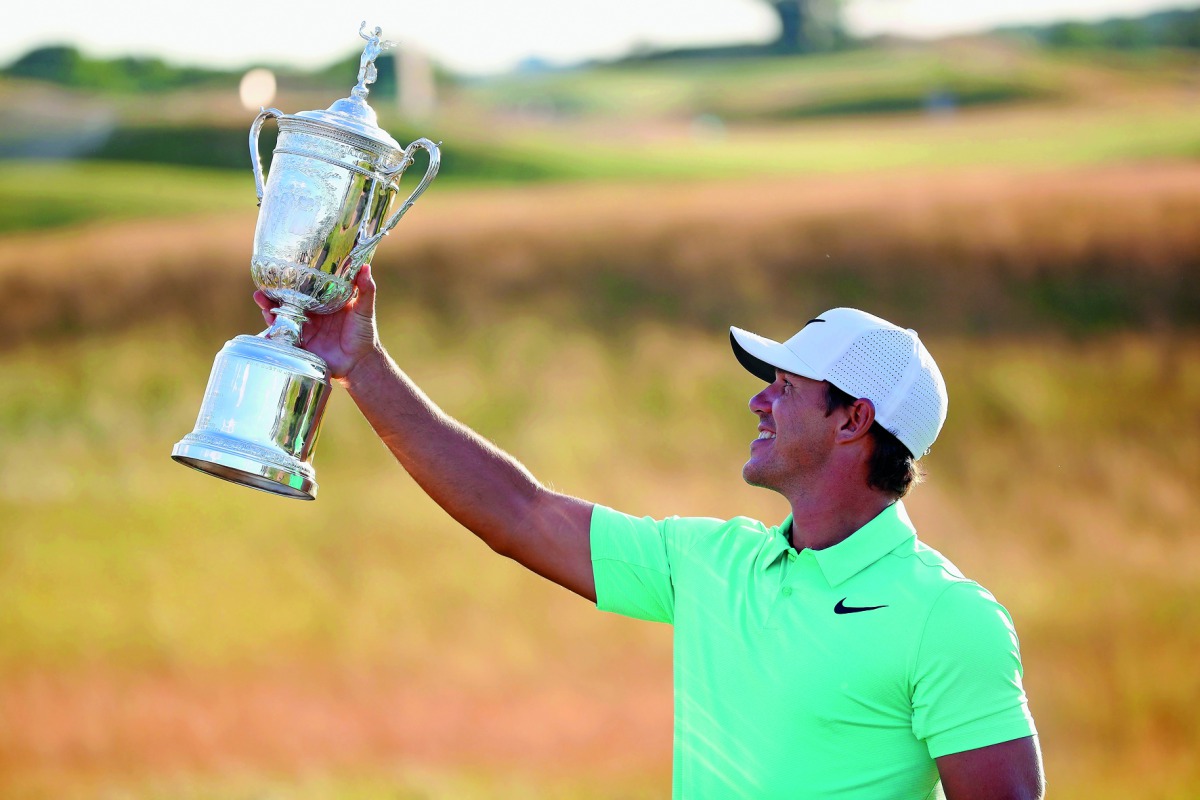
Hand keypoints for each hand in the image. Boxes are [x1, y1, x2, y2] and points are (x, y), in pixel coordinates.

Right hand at [253, 263, 379, 380]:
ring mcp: (304, 327)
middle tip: (263, 285)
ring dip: (269, 307)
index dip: (292, 279)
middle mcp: (311, 313)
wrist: (359, 362)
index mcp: (324, 301)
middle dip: (274, 292)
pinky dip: (273, 327)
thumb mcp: (365, 310)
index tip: (281, 269)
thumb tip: (366, 267)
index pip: (305, 287)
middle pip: (288, 299)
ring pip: (282, 314)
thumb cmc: (364, 335)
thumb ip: (366, 290)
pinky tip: (267, 319)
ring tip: (260, 299)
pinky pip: (283, 333)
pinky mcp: (300, 342)